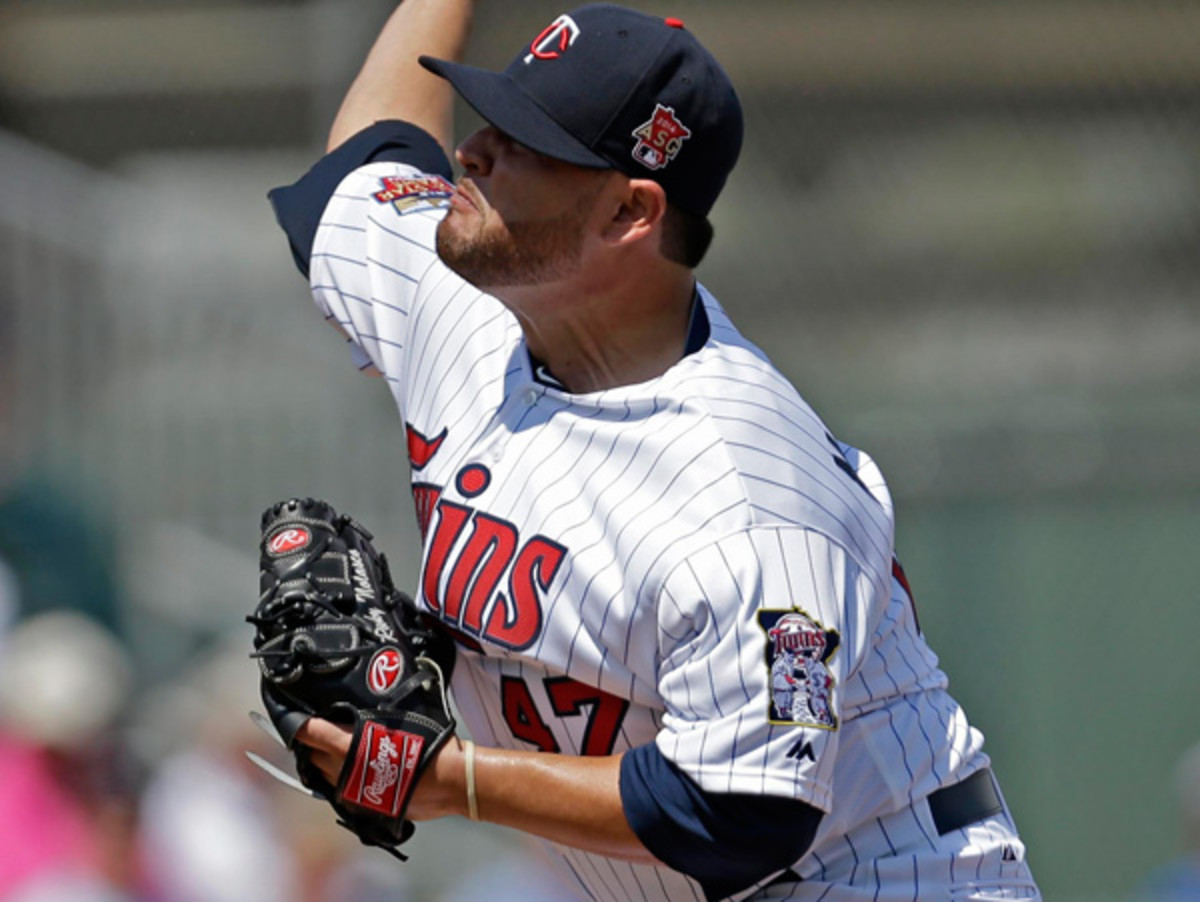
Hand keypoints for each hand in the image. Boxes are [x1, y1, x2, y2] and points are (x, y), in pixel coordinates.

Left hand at [294, 717, 466, 820]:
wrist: (450, 780)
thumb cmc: (427, 744)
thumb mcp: (396, 719)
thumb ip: (368, 719)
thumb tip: (351, 715)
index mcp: (347, 747)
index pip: (308, 732)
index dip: (297, 722)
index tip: (293, 716)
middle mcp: (343, 771)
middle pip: (311, 755)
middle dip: (311, 743)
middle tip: (319, 729)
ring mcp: (351, 792)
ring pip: (323, 775)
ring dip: (324, 762)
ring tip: (337, 749)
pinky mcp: (362, 807)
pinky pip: (341, 790)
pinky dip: (341, 778)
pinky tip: (355, 769)